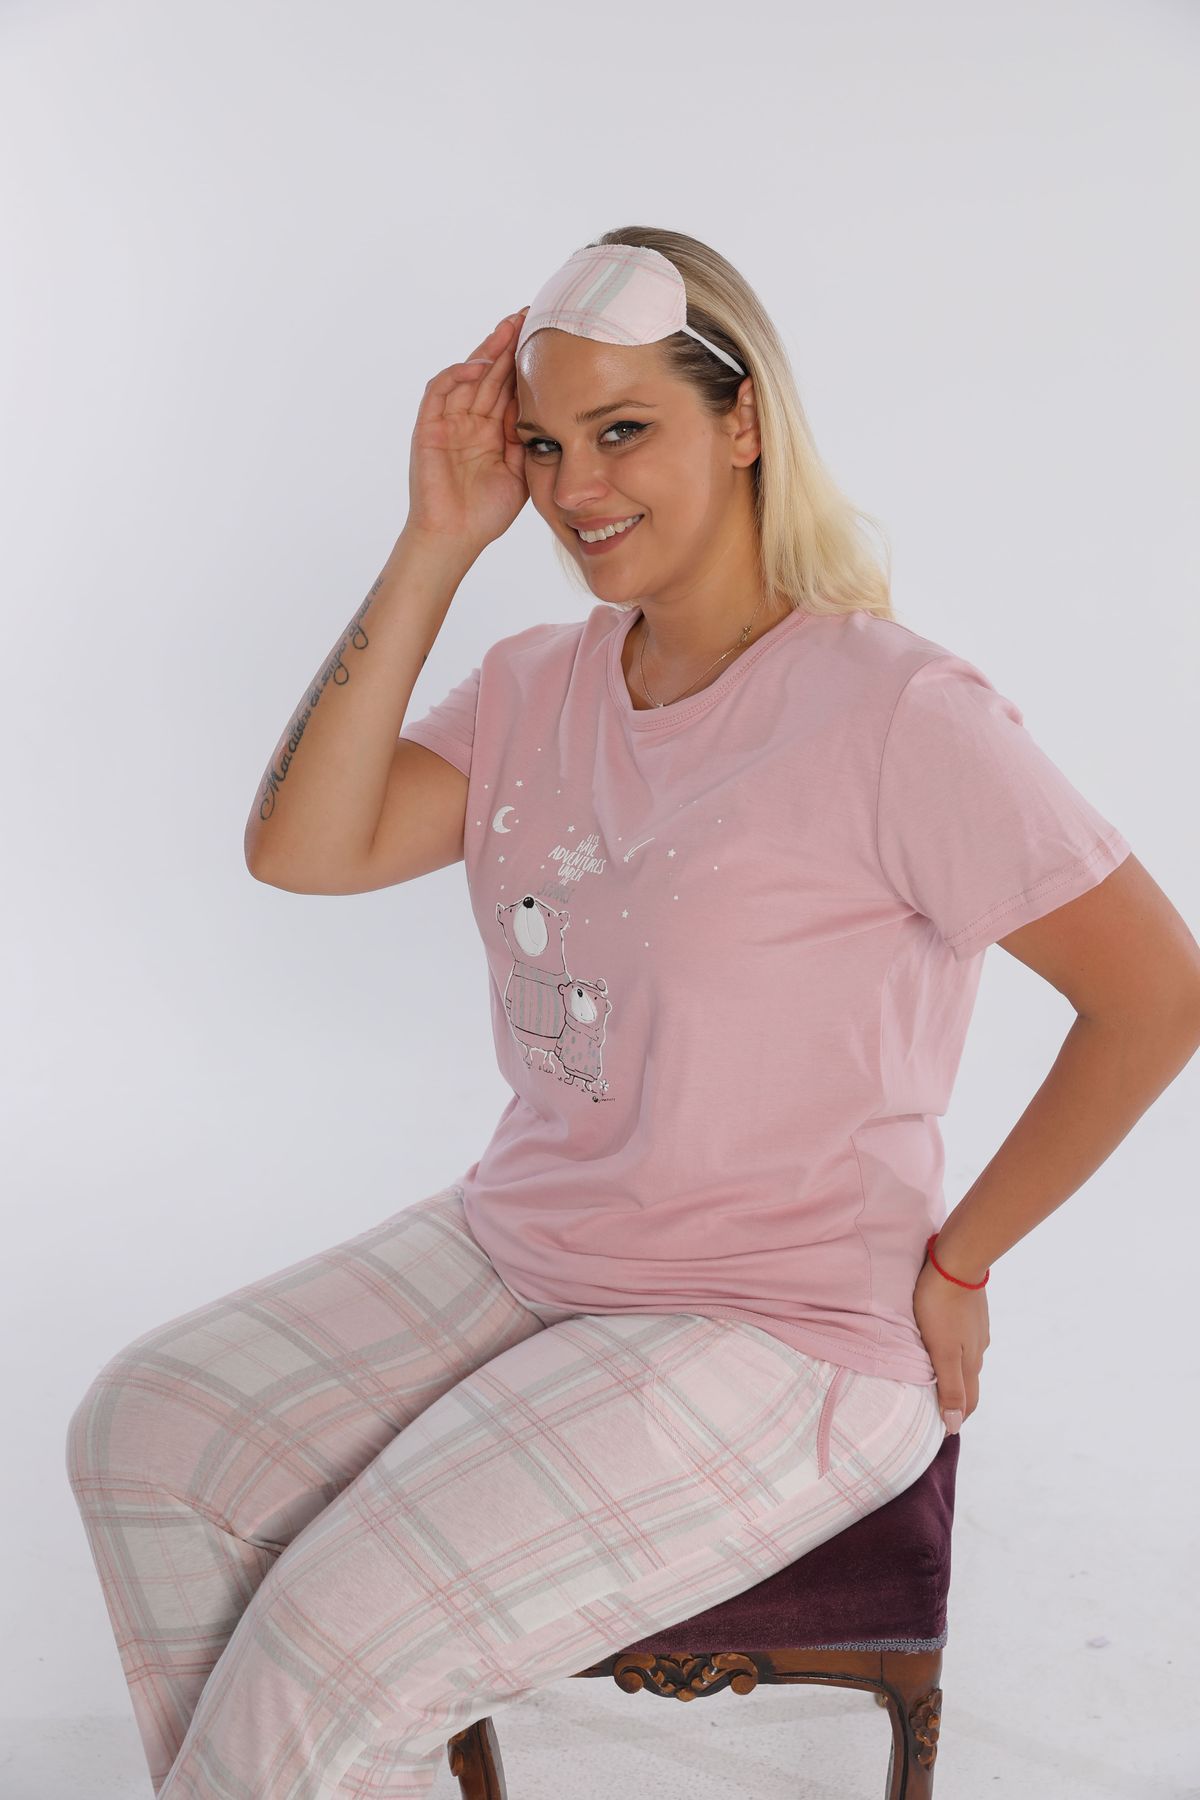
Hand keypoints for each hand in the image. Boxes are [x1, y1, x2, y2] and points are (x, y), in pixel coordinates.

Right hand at [406, 306, 532, 554]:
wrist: (455, 538)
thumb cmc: (486, 513)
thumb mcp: (521, 471)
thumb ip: (529, 439)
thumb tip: (552, 410)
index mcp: (492, 430)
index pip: (510, 387)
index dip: (525, 363)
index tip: (548, 339)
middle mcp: (470, 421)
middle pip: (491, 373)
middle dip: (510, 344)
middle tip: (531, 315)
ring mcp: (449, 422)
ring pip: (468, 375)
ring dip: (488, 349)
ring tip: (510, 327)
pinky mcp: (429, 428)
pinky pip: (439, 392)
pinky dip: (457, 374)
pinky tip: (479, 363)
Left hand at [912, 1251, 989, 1431]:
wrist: (957, 1264)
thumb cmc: (941, 1308)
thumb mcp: (942, 1352)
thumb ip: (950, 1388)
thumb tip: (955, 1426)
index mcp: (971, 1364)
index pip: (968, 1403)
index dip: (956, 1419)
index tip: (941, 1430)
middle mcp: (979, 1351)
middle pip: (969, 1384)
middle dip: (956, 1400)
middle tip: (936, 1409)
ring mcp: (978, 1331)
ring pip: (967, 1360)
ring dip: (955, 1373)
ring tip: (934, 1377)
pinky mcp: (973, 1314)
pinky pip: (965, 1340)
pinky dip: (954, 1351)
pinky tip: (942, 1344)